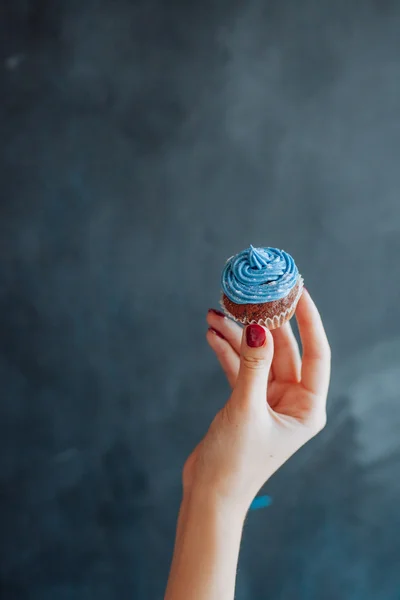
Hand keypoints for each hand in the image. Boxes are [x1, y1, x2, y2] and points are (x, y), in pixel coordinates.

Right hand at [183, 289, 330, 514]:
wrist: (208, 493)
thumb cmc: (234, 462)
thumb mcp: (245, 409)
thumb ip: (252, 366)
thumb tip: (259, 327)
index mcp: (307, 407)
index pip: (317, 354)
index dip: (309, 320)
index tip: (298, 291)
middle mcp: (293, 402)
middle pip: (283, 351)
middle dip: (262, 324)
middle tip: (247, 297)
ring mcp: (269, 401)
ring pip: (257, 357)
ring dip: (237, 337)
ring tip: (215, 315)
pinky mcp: (247, 402)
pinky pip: (240, 369)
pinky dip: (227, 353)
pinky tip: (212, 335)